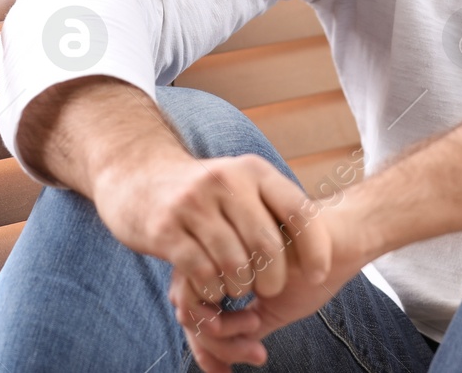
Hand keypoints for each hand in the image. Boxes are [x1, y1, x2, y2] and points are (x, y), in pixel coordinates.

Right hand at [90, 150, 332, 310]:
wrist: (137, 175)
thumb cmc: (204, 193)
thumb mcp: (241, 184)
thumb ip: (274, 206)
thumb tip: (324, 239)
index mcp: (253, 171)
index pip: (298, 210)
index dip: (315, 247)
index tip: (318, 275)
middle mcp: (226, 180)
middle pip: (267, 244)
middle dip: (274, 278)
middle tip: (269, 291)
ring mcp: (193, 203)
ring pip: (235, 263)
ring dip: (240, 286)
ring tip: (237, 288)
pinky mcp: (165, 228)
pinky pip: (202, 273)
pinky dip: (213, 291)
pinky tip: (213, 289)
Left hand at [170, 196, 372, 372]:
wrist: (340, 244)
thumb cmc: (309, 273)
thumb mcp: (270, 312)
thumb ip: (238, 333)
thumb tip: (211, 366)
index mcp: (217, 265)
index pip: (191, 309)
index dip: (205, 343)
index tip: (229, 368)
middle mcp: (210, 253)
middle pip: (185, 307)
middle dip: (211, 342)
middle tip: (252, 352)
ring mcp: (214, 245)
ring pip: (190, 302)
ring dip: (220, 334)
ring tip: (255, 331)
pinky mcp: (224, 242)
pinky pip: (206, 293)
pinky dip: (225, 321)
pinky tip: (256, 318)